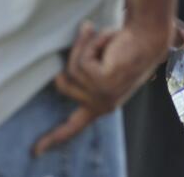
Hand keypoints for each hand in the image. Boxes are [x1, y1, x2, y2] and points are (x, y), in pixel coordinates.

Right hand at [32, 20, 167, 156]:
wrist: (147, 36)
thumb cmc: (125, 47)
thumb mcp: (100, 66)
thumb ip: (82, 75)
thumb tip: (59, 77)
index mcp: (101, 105)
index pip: (74, 126)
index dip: (53, 137)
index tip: (35, 151)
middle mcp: (102, 105)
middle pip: (64, 83)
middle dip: (74, 54)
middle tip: (88, 30)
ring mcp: (103, 95)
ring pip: (72, 68)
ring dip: (87, 45)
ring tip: (106, 37)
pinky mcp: (103, 83)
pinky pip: (83, 61)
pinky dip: (94, 43)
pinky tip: (111, 39)